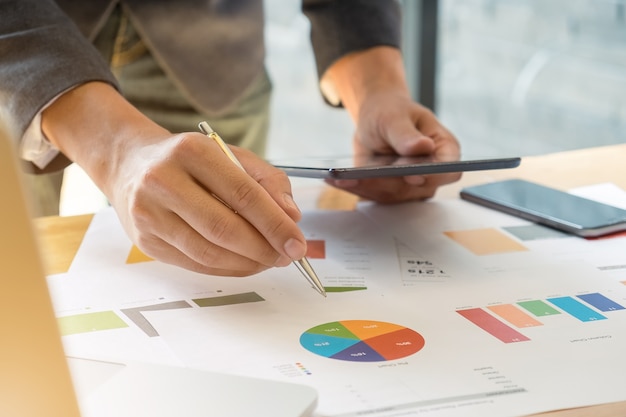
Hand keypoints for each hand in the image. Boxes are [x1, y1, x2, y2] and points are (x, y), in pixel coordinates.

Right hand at [43, 82, 306, 276]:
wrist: (130, 164)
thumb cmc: (190, 160)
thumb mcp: (231, 156)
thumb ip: (267, 181)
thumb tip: (292, 217)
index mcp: (191, 152)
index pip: (243, 194)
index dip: (275, 224)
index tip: (298, 243)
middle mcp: (163, 181)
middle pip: (224, 228)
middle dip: (264, 249)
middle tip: (287, 256)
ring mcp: (149, 213)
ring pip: (208, 252)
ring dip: (247, 264)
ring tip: (270, 260)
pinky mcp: (145, 241)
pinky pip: (195, 263)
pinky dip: (227, 268)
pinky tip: (245, 263)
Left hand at [321, 46, 460, 202]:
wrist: (375, 119)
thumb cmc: (392, 111)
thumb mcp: (395, 116)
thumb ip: (406, 134)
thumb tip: (422, 147)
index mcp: (444, 149)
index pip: (448, 170)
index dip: (434, 175)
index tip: (411, 174)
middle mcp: (431, 172)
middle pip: (415, 188)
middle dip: (386, 183)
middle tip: (359, 177)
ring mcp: (411, 186)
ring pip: (391, 195)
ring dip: (364, 187)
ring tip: (339, 178)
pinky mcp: (389, 192)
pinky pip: (373, 195)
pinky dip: (354, 187)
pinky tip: (336, 179)